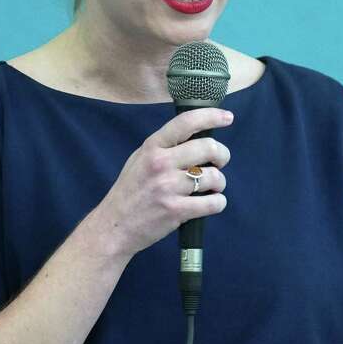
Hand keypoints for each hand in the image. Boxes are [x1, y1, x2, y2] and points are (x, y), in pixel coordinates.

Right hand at [96, 107, 233, 257]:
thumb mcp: (140, 160)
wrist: (114, 226)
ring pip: (215, 177)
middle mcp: (161, 163)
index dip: (211, 116)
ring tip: (211, 188)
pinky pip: (214, 203)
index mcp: (152, 147)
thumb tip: (197, 137)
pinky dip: (218, 203)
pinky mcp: (176, 210)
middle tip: (219, 163)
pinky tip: (210, 203)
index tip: (227, 117)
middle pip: (209, 148)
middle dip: (222, 155)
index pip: (186, 122)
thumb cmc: (131, 192)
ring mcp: (168, 187)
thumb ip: (165, 147)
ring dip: (219, 183)